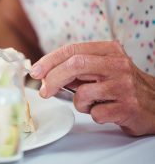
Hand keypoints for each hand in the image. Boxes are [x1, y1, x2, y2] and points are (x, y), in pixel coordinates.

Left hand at [30, 41, 154, 135]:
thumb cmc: (121, 85)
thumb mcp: (102, 68)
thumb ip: (77, 68)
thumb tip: (44, 74)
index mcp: (109, 51)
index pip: (73, 49)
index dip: (49, 60)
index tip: (35, 72)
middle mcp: (117, 65)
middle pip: (74, 65)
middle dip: (53, 79)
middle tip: (44, 91)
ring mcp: (123, 86)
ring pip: (82, 93)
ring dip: (79, 103)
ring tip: (92, 103)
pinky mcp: (127, 107)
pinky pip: (95, 113)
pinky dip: (93, 114)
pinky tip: (105, 110)